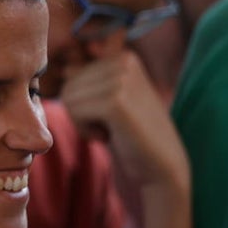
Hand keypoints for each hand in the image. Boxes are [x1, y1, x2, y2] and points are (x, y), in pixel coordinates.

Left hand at [60, 49, 188, 189]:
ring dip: (83, 122)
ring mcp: (122, 80)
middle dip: (81, 112)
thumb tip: (66, 68)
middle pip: (68, 85)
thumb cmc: (131, 135)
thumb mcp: (109, 101)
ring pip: (68, 97)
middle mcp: (125, 62)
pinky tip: (108, 137)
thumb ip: (91, 81)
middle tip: (111, 127)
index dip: (84, 102)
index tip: (111, 116)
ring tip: (112, 131)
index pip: (72, 75)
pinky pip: (73, 110)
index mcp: (125, 58)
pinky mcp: (116, 102)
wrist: (161, 169)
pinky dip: (84, 130)